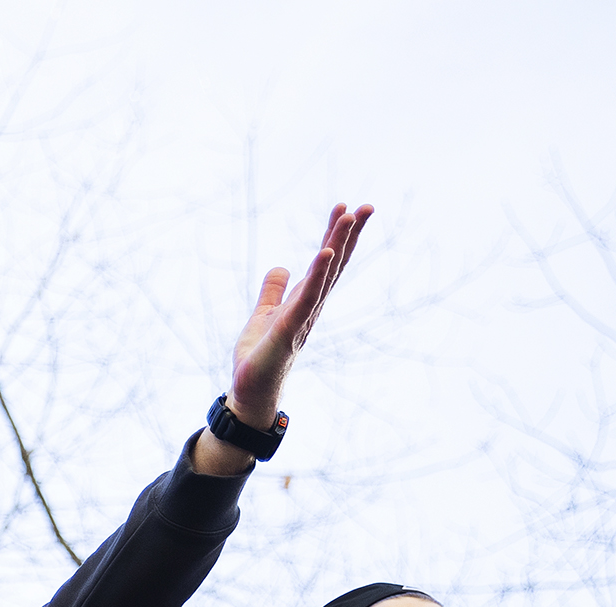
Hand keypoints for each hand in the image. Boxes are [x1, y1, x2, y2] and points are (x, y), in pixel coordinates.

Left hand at [194, 202, 372, 473]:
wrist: (249, 391)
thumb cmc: (258, 358)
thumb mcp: (263, 315)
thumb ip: (273, 292)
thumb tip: (281, 267)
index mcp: (304, 301)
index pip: (325, 263)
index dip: (335, 235)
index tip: (346, 207)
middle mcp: (310, 307)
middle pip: (334, 264)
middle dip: (349, 235)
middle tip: (367, 206)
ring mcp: (302, 318)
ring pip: (325, 276)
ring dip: (338, 245)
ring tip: (349, 217)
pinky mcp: (289, 330)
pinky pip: (306, 297)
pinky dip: (317, 275)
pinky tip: (326, 252)